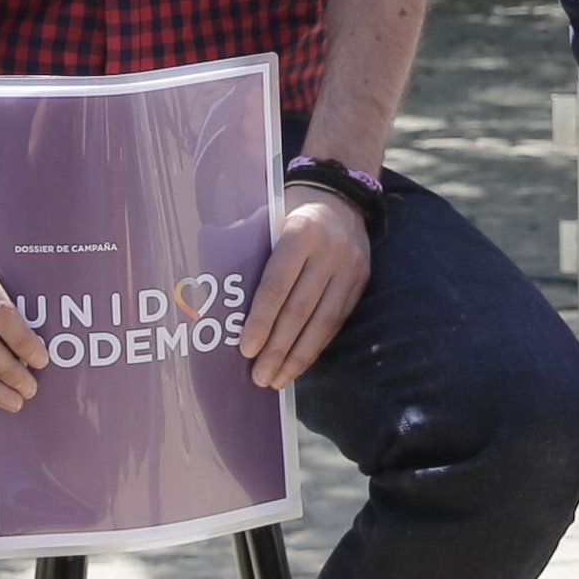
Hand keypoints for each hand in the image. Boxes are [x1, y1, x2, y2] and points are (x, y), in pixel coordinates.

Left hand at [240, 186, 370, 389]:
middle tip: (259, 377)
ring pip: (323, 322)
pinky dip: (316, 346)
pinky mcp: (361, 282)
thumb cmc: (287, 212)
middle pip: (300, 309)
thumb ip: (250, 251)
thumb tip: (217, 299)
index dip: (261, 320)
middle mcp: (330, 250)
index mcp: (300, 231)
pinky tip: (299, 364)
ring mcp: (350, 267)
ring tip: (277, 380)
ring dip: (298, 356)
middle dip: (278, 348)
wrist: (338, 198)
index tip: (246, 349)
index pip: (277, 284)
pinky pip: (337, 321)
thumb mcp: (268, 220)